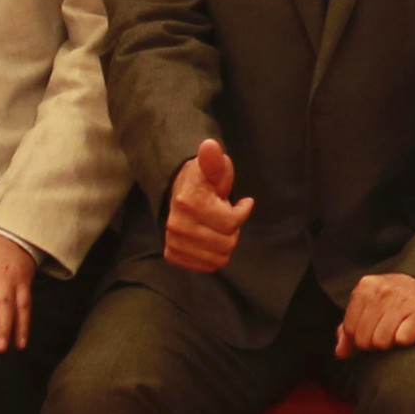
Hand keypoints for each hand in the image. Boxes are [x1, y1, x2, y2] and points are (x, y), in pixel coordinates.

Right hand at [164, 143, 251, 272]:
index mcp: (189, 202)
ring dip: (224, 244)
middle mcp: (177, 225)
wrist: (178, 191)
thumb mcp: (214, 167)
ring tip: (216, 226)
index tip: (241, 203)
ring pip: (218, 258)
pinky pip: (206, 267)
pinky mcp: (173, 254)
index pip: (232, 222)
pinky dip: (213, 256)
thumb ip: (214, 160)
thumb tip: (210, 146)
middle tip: (225, 216)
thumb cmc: (203, 181)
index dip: (242, 212)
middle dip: (232, 230)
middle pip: (227, 243)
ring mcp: (173, 241)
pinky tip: (209, 239)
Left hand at [339, 270, 414, 354]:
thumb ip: (351, 326)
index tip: (374, 330)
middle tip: (388, 332)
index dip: (359, 338)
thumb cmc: (401, 298)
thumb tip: (340, 353)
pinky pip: (403, 340)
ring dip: (391, 343)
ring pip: (381, 342)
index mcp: (366, 286)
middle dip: (374, 343)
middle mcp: (382, 291)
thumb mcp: (372, 303)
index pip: (350, 329)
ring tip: (399, 330)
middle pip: (364, 339)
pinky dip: (407, 340)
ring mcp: (402, 300)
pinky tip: (412, 329)